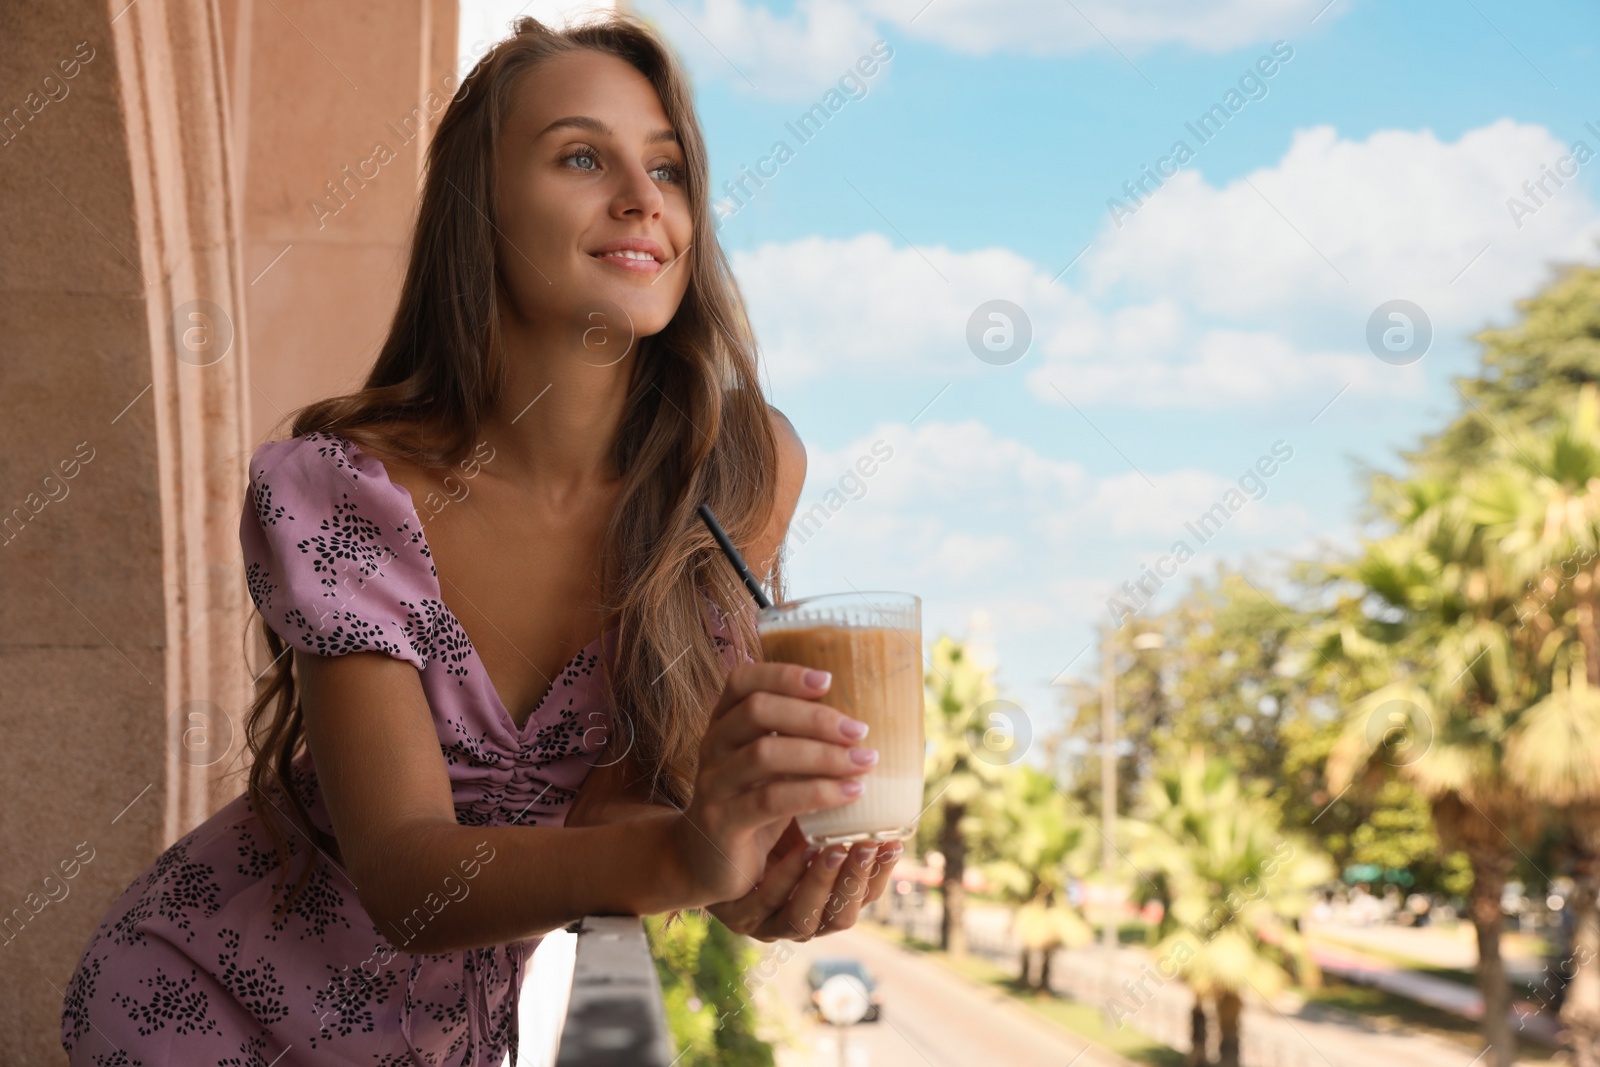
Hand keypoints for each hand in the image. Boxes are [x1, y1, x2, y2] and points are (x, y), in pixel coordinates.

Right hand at [670, 662, 872, 905]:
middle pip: (757, 711)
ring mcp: (712, 783)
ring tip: (864, 762)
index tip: (828, 681)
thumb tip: (856, 718)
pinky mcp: (722, 822)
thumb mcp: (768, 766)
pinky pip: (771, 800)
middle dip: (814, 717)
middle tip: (859, 731)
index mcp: (723, 723)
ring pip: (765, 754)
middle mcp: (712, 746)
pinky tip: (849, 793)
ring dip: (822, 755)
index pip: (742, 681)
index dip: (783, 675)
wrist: (707, 865)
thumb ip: (793, 737)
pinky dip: (816, 792)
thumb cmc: (751, 806)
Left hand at [706, 819, 903, 941]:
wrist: (704, 845)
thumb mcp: (805, 812)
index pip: (866, 896)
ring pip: (806, 920)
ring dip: (822, 883)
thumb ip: (836, 803)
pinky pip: (766, 908)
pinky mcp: (741, 917)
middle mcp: (806, 917)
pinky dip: (785, 881)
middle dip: (856, 880)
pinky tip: (796, 852)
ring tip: (832, 848)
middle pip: (842, 916)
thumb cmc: (765, 821)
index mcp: (829, 897)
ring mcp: (772, 923)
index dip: (882, 875)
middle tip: (867, 844)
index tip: (894, 842)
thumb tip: (875, 758)